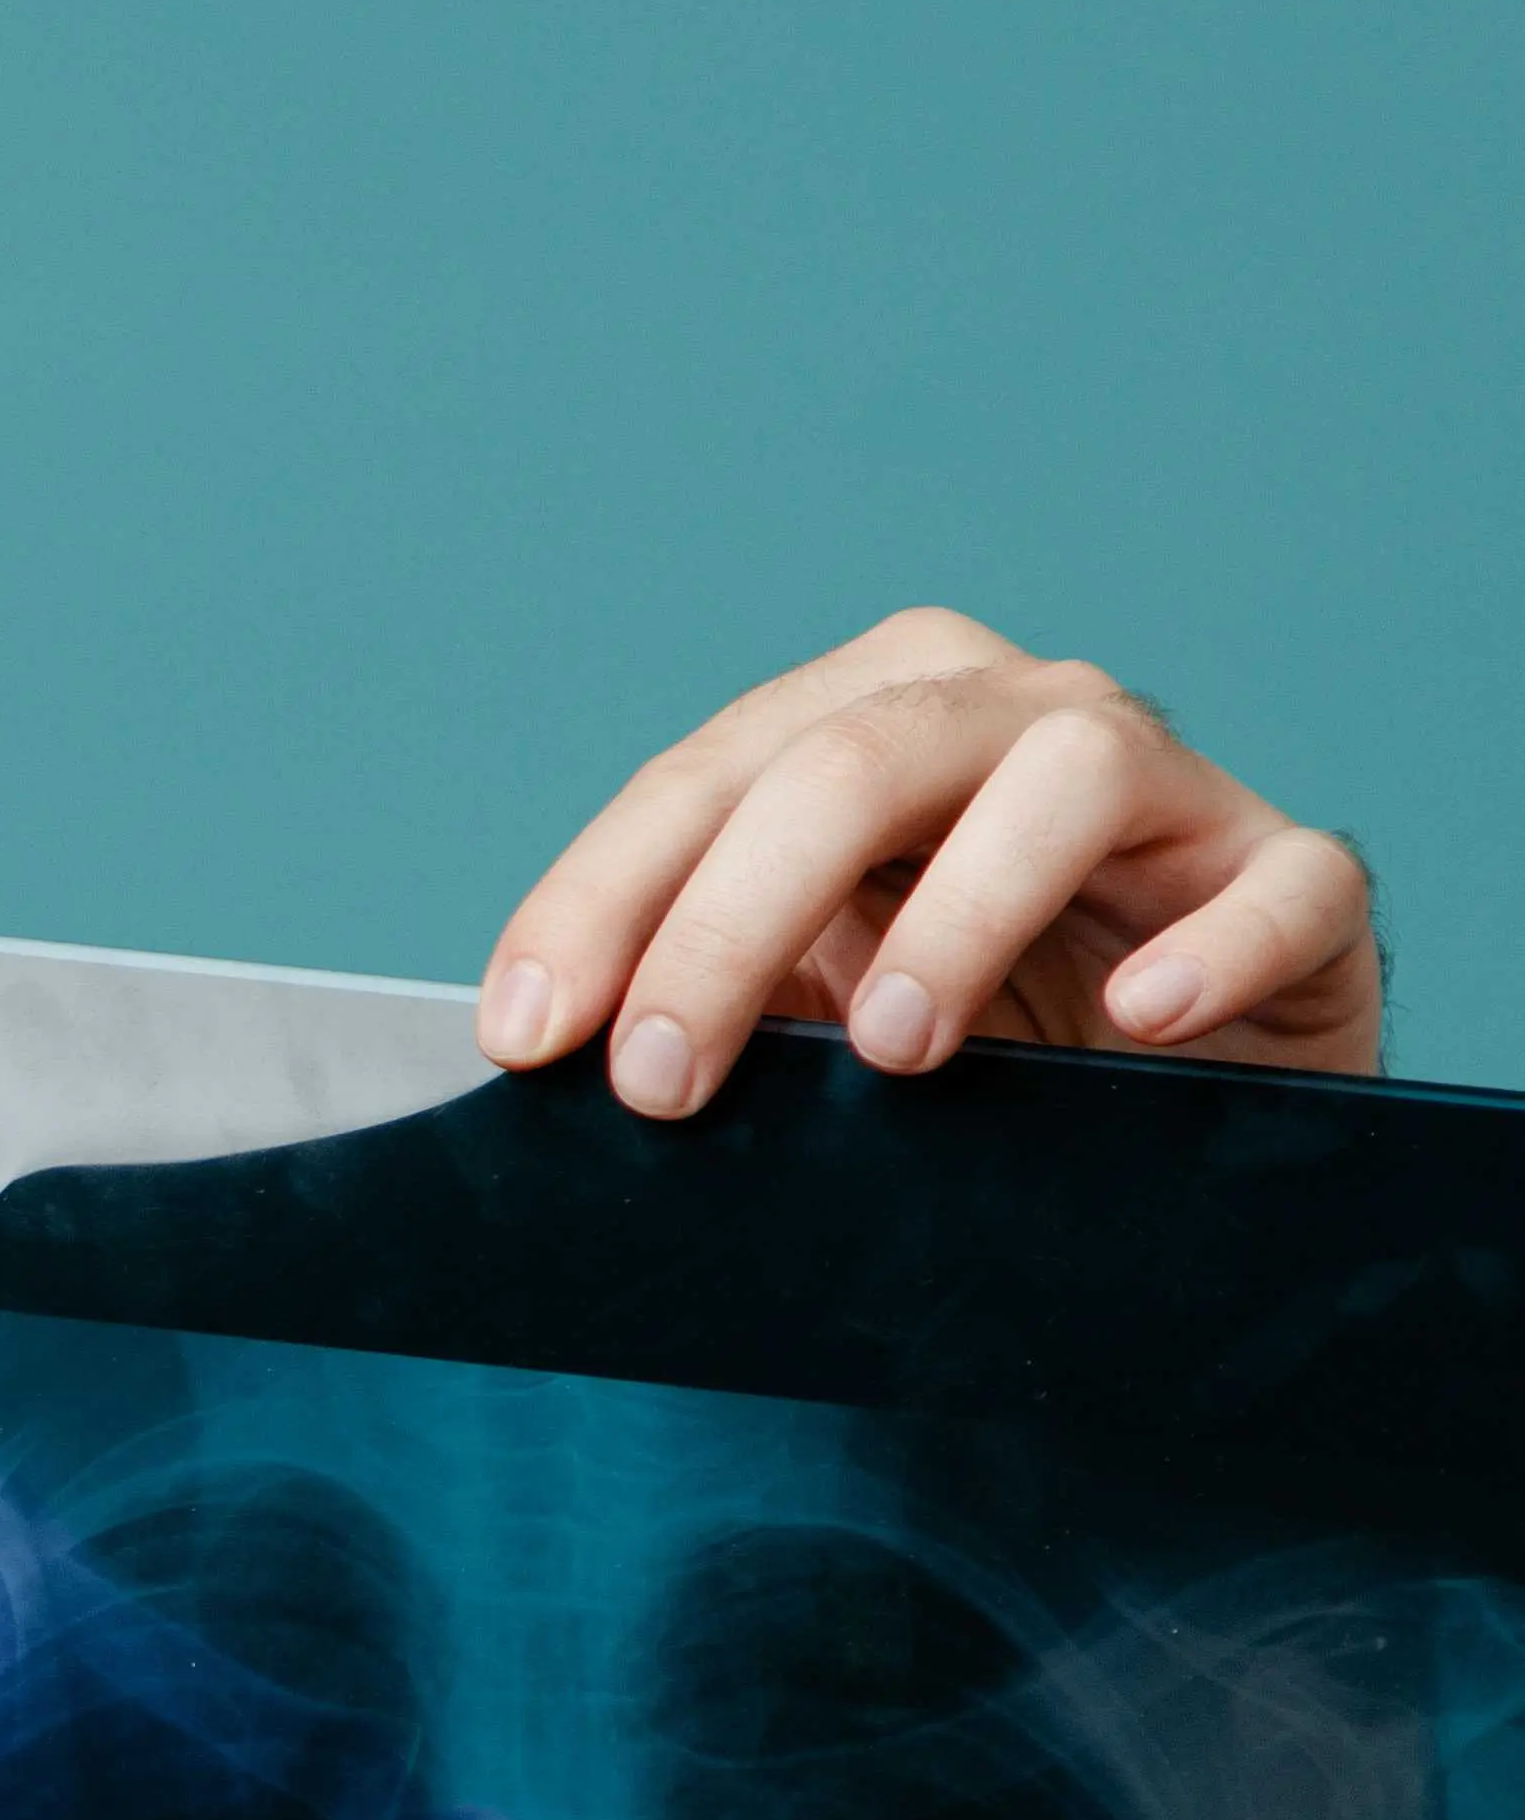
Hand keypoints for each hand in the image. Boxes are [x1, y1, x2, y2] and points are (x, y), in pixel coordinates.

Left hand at [479, 610, 1378, 1115]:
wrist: (1171, 1101)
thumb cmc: (966, 1042)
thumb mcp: (804, 1016)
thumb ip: (701, 1008)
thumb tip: (547, 1064)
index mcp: (866, 727)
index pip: (706, 782)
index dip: (599, 902)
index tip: (527, 1038)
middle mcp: (1009, 719)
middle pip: (855, 761)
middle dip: (730, 920)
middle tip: (661, 1082)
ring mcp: (1165, 791)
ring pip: (1065, 772)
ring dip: (962, 911)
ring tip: (890, 1052)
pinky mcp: (1293, 881)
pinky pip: (1279, 883)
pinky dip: (1210, 947)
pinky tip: (1139, 1020)